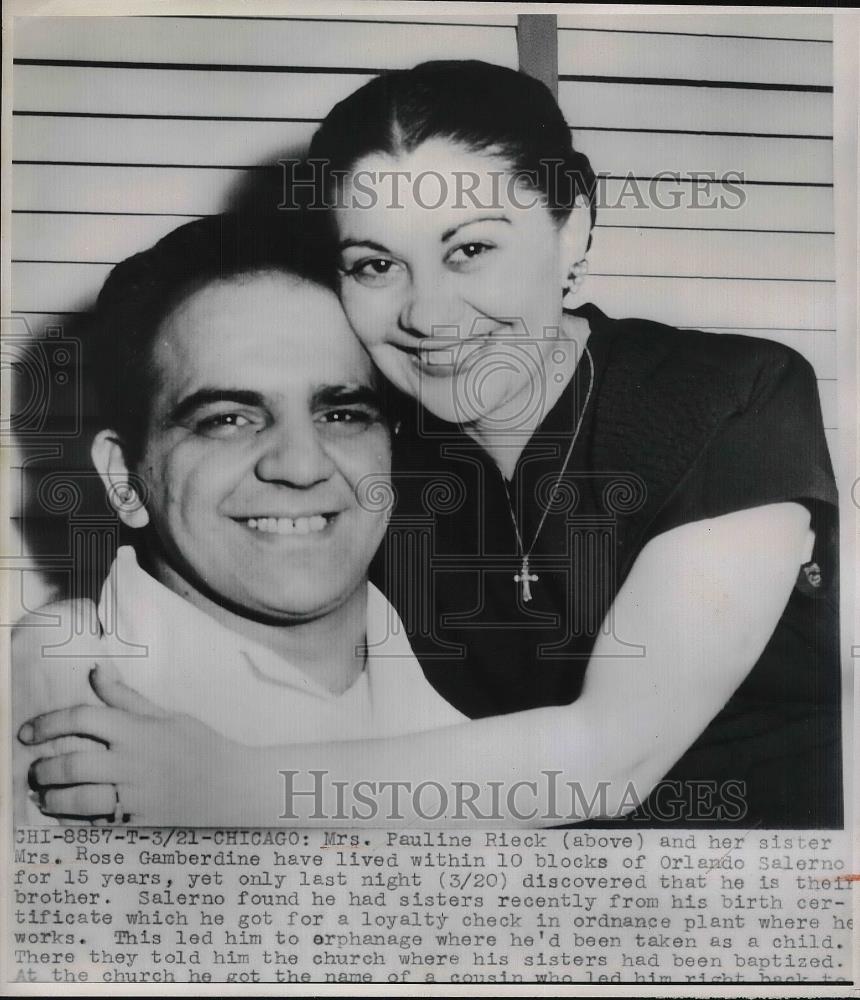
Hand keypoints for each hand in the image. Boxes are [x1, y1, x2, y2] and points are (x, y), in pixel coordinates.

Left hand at [19, 662, 246, 824]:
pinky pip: (96, 824)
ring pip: (78, 799)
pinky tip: (68, 817)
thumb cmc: (203, 747)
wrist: (237, 788)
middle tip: (36, 770)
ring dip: (53, 799)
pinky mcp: (140, 824)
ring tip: (45, 796)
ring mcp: (137, 797)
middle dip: (44, 768)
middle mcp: (133, 763)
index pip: (83, 719)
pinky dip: (74, 822)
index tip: (28, 732)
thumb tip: (95, 672)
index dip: (48, 723)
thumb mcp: (169, 717)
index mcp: (139, 731)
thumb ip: (127, 699)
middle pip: (72, 763)